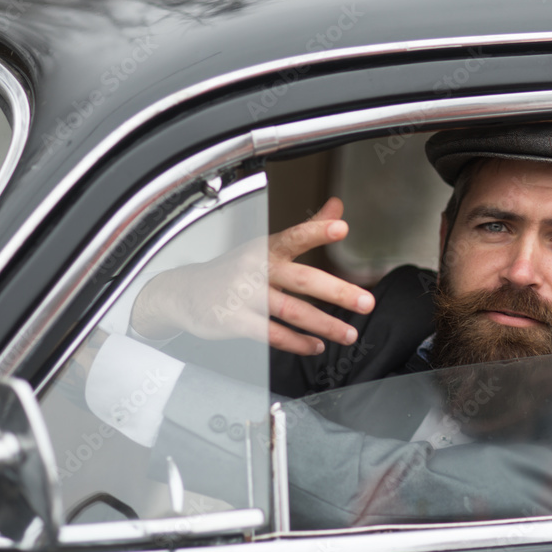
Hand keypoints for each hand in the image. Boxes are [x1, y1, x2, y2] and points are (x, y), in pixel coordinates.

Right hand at [130, 197, 373, 355]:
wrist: (185, 294)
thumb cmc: (232, 270)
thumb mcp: (265, 246)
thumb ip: (306, 229)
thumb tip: (337, 206)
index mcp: (266, 248)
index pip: (294, 236)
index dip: (317, 231)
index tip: (341, 228)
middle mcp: (256, 270)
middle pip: (301, 280)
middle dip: (337, 292)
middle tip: (366, 302)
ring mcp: (246, 297)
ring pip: (291, 312)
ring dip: (324, 325)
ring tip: (349, 333)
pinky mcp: (237, 322)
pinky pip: (273, 334)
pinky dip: (297, 343)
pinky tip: (316, 345)